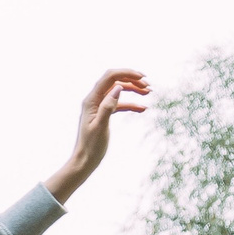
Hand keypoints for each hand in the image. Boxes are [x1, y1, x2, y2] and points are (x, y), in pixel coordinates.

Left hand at [44, 68, 148, 200]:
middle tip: (148, 86)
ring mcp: (99, 106)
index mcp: (91, 100)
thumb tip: (118, 87)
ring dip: (133, 90)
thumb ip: (108, 106)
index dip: (126, 73)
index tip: (142, 77)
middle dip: (132, 80)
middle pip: (115, 81)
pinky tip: (143, 108)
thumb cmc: (91, 146)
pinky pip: (120, 104)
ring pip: (119, 91)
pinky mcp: (105, 114)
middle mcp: (94, 100)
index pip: (109, 77)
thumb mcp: (101, 126)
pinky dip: (131, 104)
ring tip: (148, 92)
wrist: (85, 160)